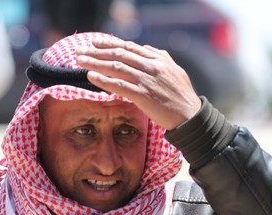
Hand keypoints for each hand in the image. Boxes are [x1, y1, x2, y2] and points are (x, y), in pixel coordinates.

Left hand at [75, 35, 201, 130]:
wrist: (190, 116)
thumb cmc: (182, 95)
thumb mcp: (174, 70)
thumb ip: (160, 57)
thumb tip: (147, 48)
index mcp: (158, 59)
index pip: (130, 47)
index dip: (110, 44)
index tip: (96, 42)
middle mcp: (151, 66)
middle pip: (119, 54)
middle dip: (98, 51)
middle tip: (81, 50)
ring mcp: (147, 80)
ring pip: (116, 67)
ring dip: (95, 62)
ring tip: (80, 61)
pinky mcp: (143, 95)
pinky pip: (119, 85)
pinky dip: (103, 79)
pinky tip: (90, 76)